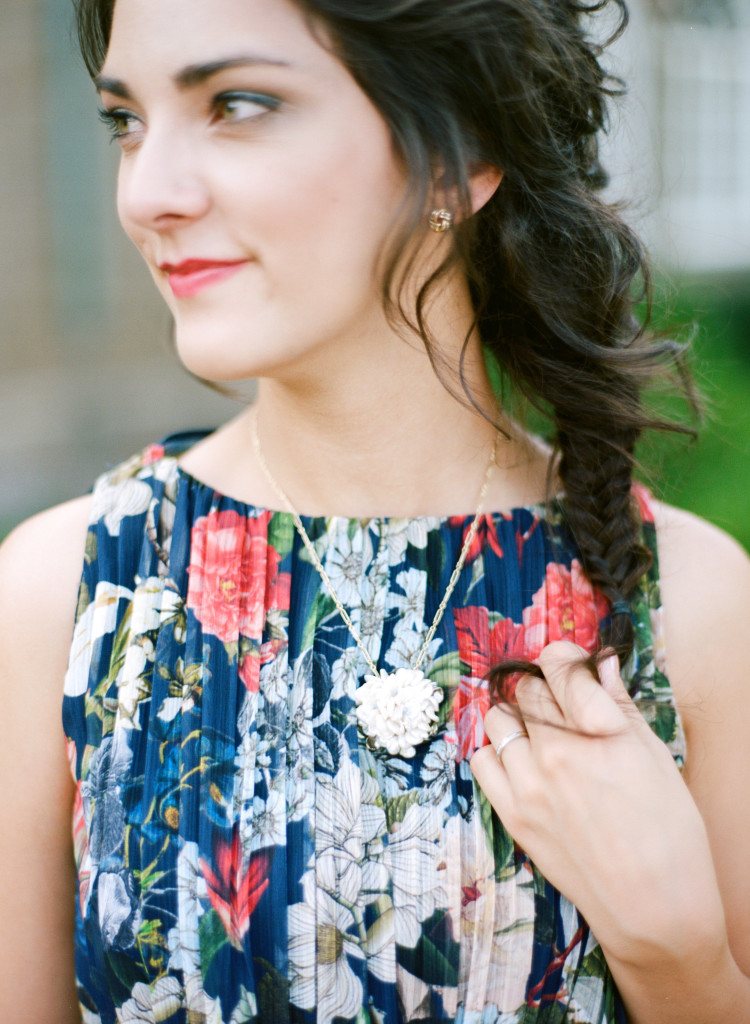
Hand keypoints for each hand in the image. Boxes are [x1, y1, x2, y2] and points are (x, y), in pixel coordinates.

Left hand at [470, 641, 725, 968]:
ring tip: (543, 736)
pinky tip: (523, 763)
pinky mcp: (512, 814)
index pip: (558, 664)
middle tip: (565, 707)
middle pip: (527, 689)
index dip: (565, 657)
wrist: (653, 910)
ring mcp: (528, 784)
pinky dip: (497, 752)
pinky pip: (482, 759)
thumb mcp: (655, 757)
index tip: (572, 665)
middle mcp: (556, 752)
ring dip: (518, 718)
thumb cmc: (669, 834)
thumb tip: (601, 664)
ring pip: (498, 719)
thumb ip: (619, 705)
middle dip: (546, 689)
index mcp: (598, 731)